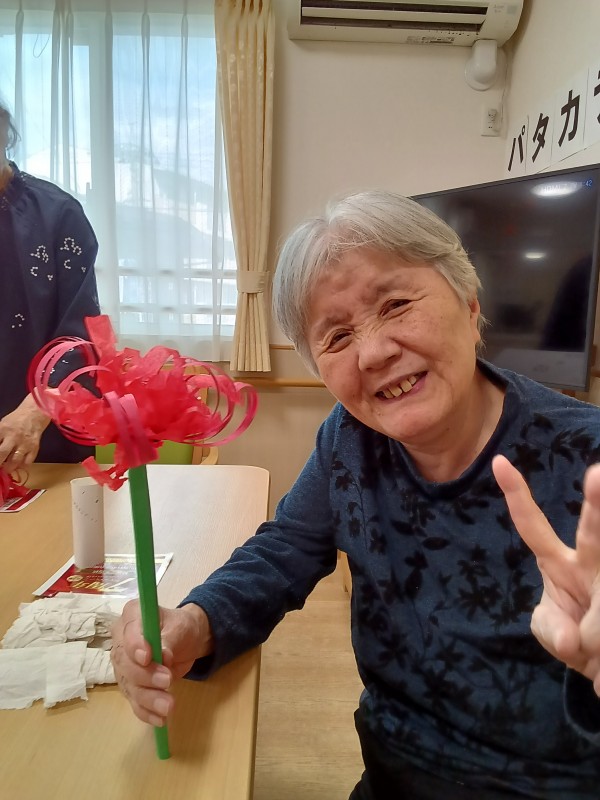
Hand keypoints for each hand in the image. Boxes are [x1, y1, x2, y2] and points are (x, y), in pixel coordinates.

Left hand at [0, 394, 49, 469]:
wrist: (35, 413)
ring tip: (6, 468)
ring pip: (15, 461)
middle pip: (2, 454)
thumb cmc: (16, 419)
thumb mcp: (2, 425)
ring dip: (9, 467)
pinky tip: (19, 464)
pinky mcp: (34, 447)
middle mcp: (13, 437)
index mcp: (2, 430)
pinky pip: (28, 462)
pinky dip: (22, 466)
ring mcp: (25, 443)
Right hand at [110, 599, 213, 726]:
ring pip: (130, 686)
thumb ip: (170, 639)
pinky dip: (147, 712)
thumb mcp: (181, 626)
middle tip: (167, 681)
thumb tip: (163, 656)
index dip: (134, 646)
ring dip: (148, 699)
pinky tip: (160, 719)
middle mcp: (121, 642)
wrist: (186, 641)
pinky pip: (135, 701)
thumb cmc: (181, 627)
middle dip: (145, 676)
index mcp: (131, 617)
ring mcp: (123, 666)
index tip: (148, 657)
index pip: (127, 632)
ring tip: (168, 706)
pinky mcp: (131, 686)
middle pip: (125, 663)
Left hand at [492, 454, 599, 692]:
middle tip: (597, 474)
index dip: (517, 496)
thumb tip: (571, 640)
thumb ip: (553, 631)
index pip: (533, 526)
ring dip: (595, 633)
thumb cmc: (574, 637)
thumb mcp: (552, 634)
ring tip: (591, 657)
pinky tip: (598, 663)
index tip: (499, 462)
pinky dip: (599, 654)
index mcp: (559, 563)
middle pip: (593, 533)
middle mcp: (591, 563)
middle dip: (599, 505)